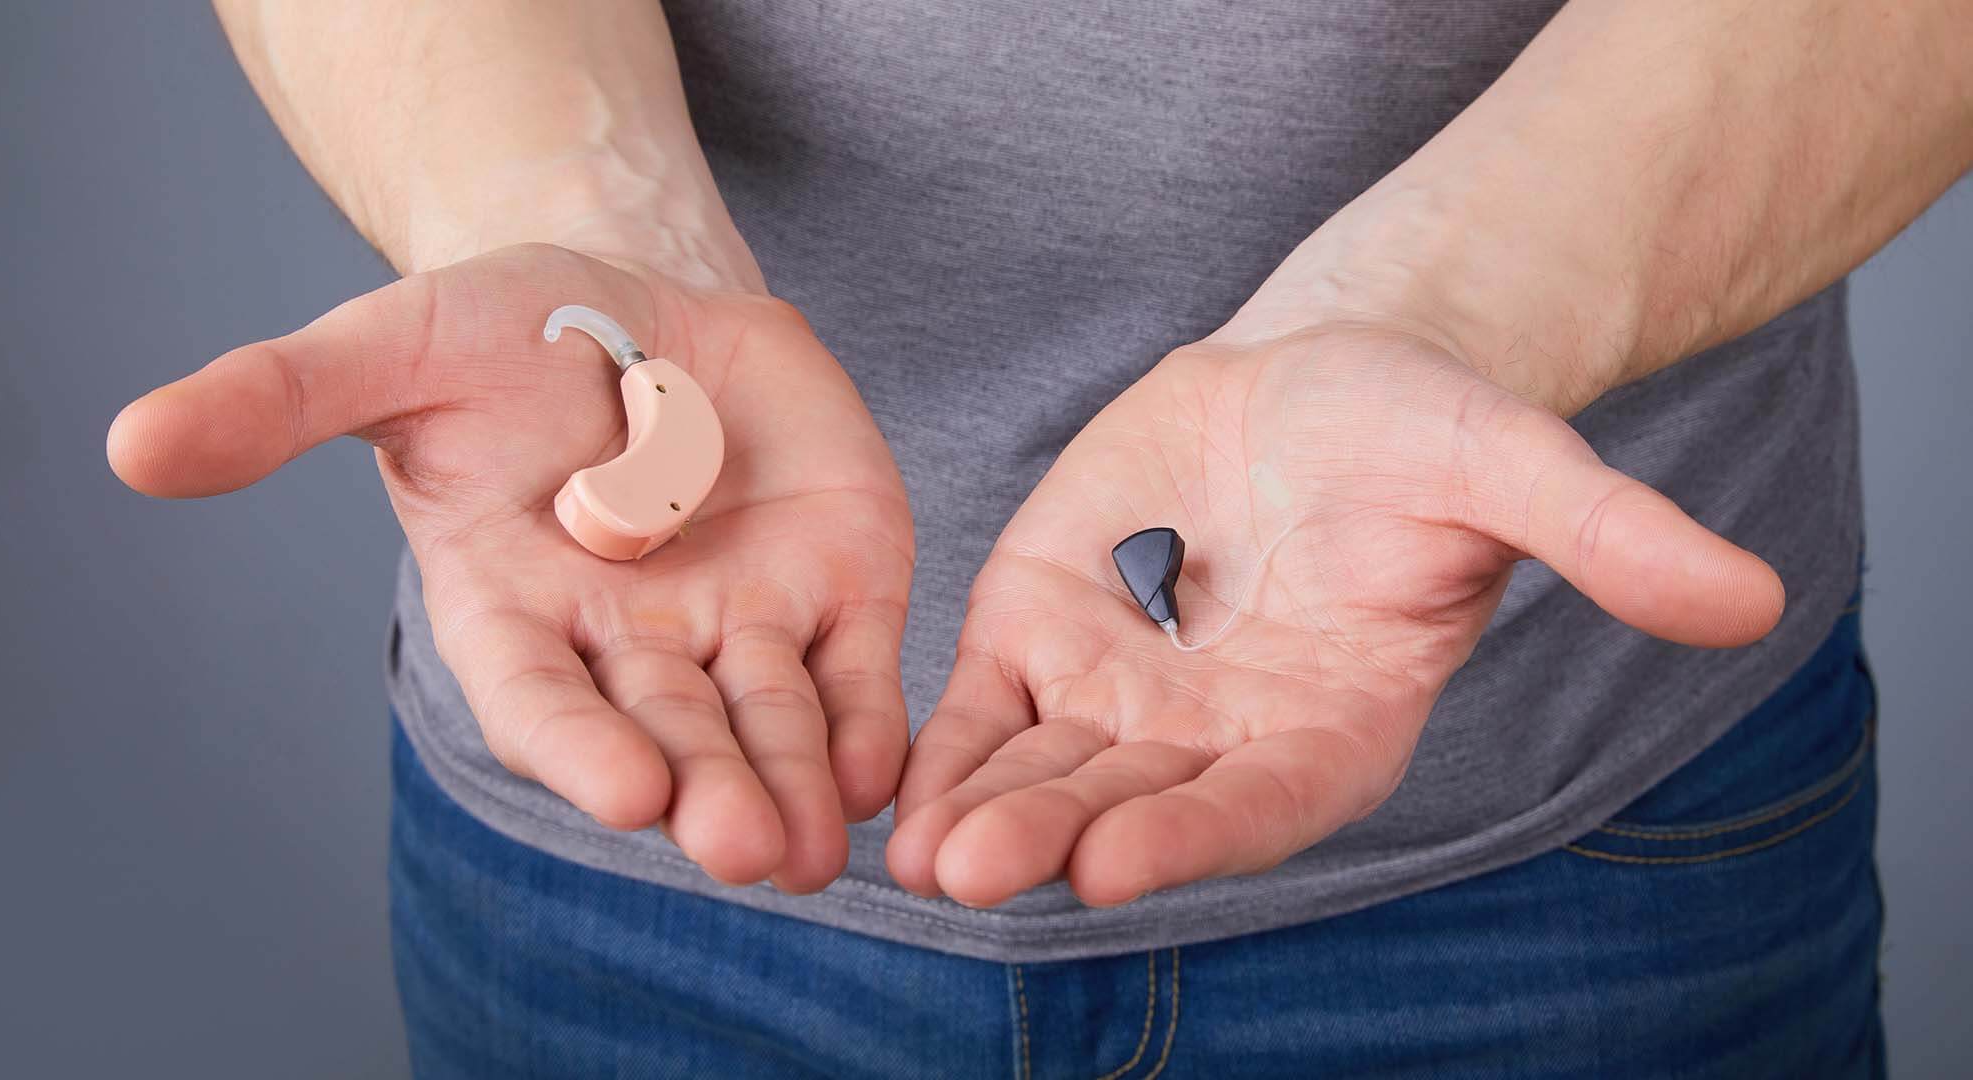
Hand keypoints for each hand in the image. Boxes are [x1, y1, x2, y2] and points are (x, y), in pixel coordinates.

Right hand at [110, 243, 912, 891]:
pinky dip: (869, 721)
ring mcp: (736, 623)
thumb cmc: (498, 334)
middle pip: (667, 733)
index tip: (626, 790)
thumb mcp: (389, 349)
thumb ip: (279, 400)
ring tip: (818, 846)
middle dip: (705, 790)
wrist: (637, 300)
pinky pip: (854, 670)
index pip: (539, 701)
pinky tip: (891, 772)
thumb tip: (133, 446)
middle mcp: (628, 644)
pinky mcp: (834, 590)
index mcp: (515, 611)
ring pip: (768, 722)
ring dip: (795, 786)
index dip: (579, 747)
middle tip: (738, 847)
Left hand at [887, 325, 1780, 906]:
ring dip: (980, 809)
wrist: (1327, 377)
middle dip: (1052, 838)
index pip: (1260, 800)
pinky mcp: (1055, 633)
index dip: (1193, 831)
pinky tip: (887, 783)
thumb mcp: (1513, 464)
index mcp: (1332, 724)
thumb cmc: (1426, 426)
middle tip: (970, 873)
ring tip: (912, 853)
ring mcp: (1131, 697)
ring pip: (1047, 768)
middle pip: (1132, 801)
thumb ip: (1607, 539)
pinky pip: (992, 706)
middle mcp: (1224, 736)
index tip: (1114, 861)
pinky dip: (945, 744)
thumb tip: (1748, 603)